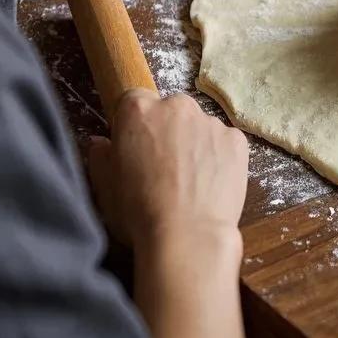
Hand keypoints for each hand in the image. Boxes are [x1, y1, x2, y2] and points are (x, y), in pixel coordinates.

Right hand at [87, 90, 248, 253]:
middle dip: (167, 131)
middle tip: (164, 168)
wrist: (187, 238)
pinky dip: (219, 158)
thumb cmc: (138, 214)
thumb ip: (101, 156)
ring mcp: (210, 121)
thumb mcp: (104, 187)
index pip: (133, 100)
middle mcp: (177, 106)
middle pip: (170, 110)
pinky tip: (211, 185)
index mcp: (139, 110)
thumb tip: (101, 142)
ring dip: (194, 144)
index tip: (135, 147)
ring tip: (190, 182)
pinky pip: (224, 143)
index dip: (133, 124)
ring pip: (199, 127)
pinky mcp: (236, 140)